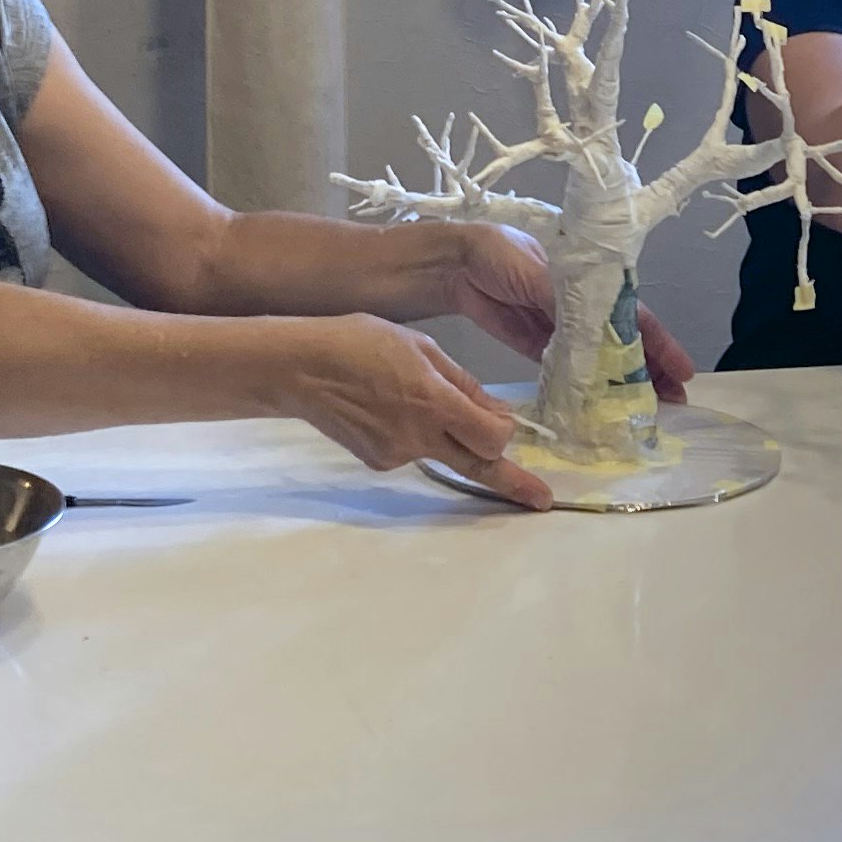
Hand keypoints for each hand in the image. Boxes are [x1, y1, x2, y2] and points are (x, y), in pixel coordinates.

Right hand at [284, 316, 554, 508]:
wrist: (301, 369)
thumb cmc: (360, 343)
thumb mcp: (421, 347)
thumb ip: (463, 383)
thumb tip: (498, 414)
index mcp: (433, 401)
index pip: (492, 438)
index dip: (506, 432)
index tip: (516, 430)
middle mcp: (419, 436)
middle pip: (479, 467)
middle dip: (513, 483)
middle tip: (539, 498)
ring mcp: (397, 454)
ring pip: (443, 452)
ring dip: (447, 435)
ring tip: (410, 397)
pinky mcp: (379, 463)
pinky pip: (413, 451)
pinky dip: (414, 434)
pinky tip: (388, 409)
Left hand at [439, 223, 693, 400]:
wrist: (454, 262)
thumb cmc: (502, 252)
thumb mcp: (542, 271)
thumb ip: (569, 304)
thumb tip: (598, 339)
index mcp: (594, 278)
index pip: (634, 315)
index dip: (660, 345)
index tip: (682, 372)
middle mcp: (583, 304)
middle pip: (622, 341)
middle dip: (648, 370)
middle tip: (671, 402)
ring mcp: (561, 327)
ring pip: (599, 359)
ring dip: (619, 383)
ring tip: (641, 410)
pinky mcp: (536, 345)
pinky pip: (566, 369)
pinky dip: (582, 387)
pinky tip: (597, 408)